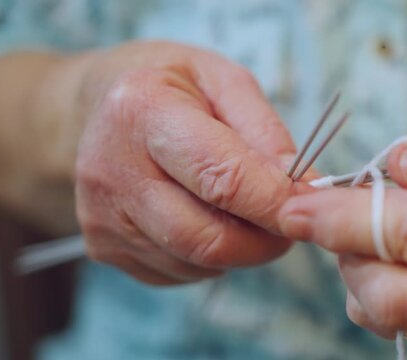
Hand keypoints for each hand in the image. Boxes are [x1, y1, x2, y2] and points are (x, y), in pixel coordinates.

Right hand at [75, 42, 303, 284]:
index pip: (222, 178)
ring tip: (243, 212)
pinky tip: (205, 219)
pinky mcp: (103, 246)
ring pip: (195, 262)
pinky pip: (176, 272)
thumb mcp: (222, 81)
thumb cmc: (168, 88)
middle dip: (264, 240)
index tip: (310, 207)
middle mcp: (111, 170)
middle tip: (287, 221)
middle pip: (206, 238)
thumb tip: (303, 188)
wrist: (96, 108)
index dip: (275, 203)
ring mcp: (101, 216)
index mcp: (142, 112)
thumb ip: (265, 132)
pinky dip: (208, 258)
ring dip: (238, 249)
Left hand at [279, 84, 406, 346]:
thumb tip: (400, 169)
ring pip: (388, 315)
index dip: (347, 219)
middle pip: (395, 291)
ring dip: (355, 264)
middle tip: (321, 209)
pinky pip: (396, 321)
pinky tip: (383, 247)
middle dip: (339, 246)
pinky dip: (371, 283)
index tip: (297, 205)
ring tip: (367, 220)